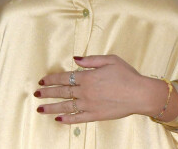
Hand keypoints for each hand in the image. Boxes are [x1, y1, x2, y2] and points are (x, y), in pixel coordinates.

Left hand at [34, 55, 166, 123]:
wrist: (141, 94)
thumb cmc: (127, 74)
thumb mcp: (109, 59)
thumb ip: (90, 59)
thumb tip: (75, 58)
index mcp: (87, 76)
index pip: (64, 78)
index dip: (51, 79)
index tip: (42, 80)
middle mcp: (86, 91)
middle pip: (62, 92)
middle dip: (47, 93)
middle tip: (36, 94)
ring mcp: (90, 105)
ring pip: (66, 107)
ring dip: (52, 107)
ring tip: (40, 109)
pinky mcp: (96, 115)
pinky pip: (78, 119)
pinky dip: (67, 119)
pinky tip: (58, 119)